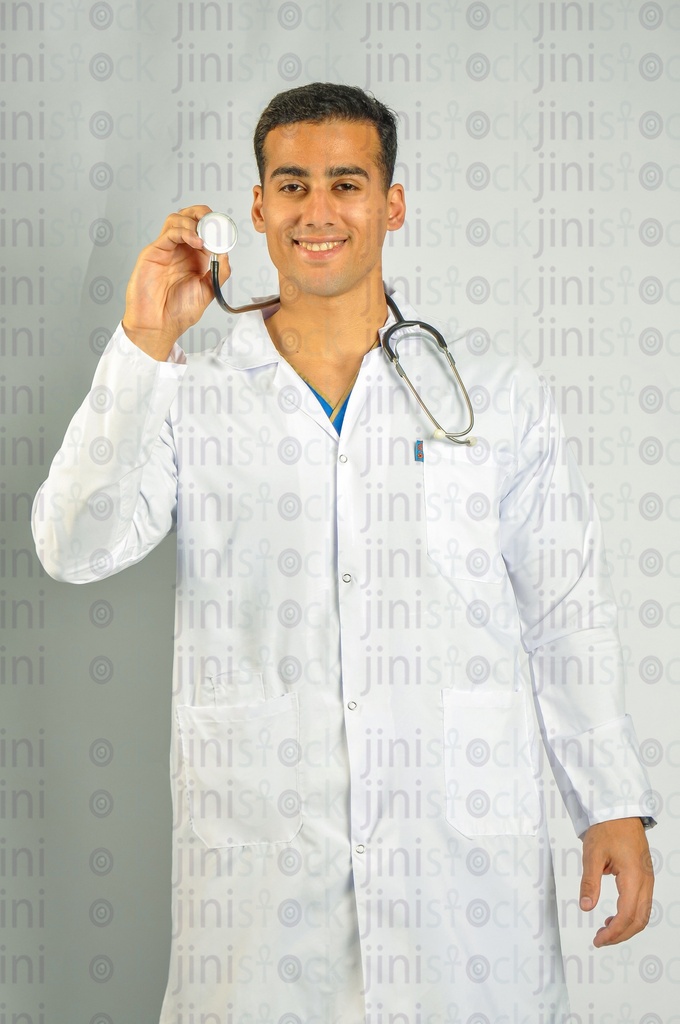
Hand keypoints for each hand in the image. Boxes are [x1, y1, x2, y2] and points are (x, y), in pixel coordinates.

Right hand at [122, 205, 230, 360]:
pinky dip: (184, 231)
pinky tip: (197, 241)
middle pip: (188, 218)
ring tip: (204, 237)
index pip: (204, 231)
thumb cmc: (178, 312)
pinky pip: (169, 233)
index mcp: (194, 258)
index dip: (215, 227)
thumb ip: (218, 272)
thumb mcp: (208, 291)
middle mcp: (179, 251)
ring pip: (176, 220)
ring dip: (193, 221)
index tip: (226, 233)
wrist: (158, 326)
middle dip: (203, 214)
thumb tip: (226, 253)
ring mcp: (166, 250)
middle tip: (214, 222)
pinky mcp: (154, 252)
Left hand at [580, 817, 653, 946]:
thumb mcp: (592, 854)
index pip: (627, 915)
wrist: (619, 810)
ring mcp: (647, 878)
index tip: (598, 939)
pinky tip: (614, 915)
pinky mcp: (644, 875)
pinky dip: (631, 915)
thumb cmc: (607, 828)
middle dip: (621, 935)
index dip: (613, 932)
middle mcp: (645, 880)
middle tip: (601, 940)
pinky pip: (642, 903)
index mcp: (634, 877)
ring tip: (606, 930)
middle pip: (639, 920)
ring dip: (627, 926)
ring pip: (643, 913)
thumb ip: (590, 882)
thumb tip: (586, 906)